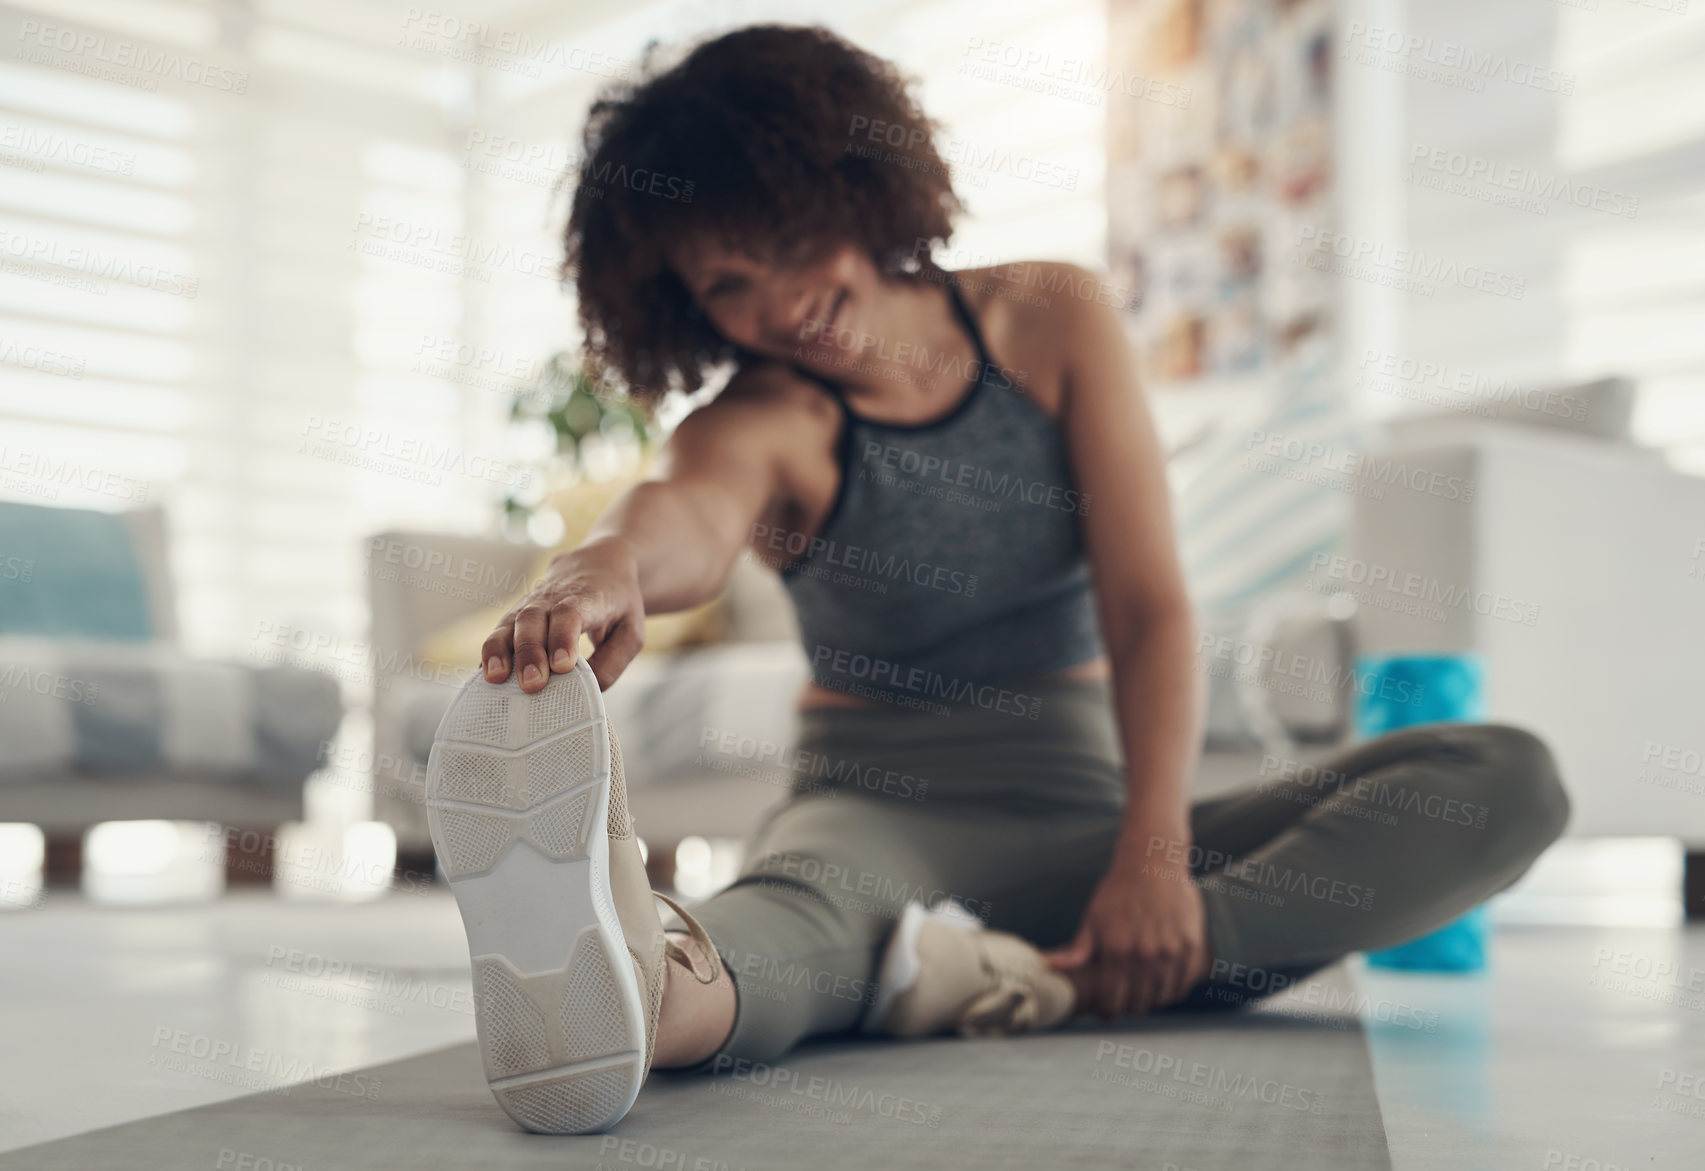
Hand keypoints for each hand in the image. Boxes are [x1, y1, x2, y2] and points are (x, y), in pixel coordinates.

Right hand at [481, 537, 643, 692]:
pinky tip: (485, 674)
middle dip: (530, 652)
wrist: (598, 564)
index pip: (570, 614)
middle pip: (534, 620)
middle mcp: (554, 597)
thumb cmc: (618, 602)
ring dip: (500, 650)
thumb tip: (589, 689)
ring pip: (509, 622)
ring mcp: (531, 603)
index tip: (562, 664)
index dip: (563, 637)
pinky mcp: (517, 614)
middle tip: (533, 683)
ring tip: (495, 678)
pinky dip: (490, 652)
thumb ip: (614, 661)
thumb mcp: (632, 630)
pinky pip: (498, 631)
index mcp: (588, 598)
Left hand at [1045, 839, 1208, 1018]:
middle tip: (1125, 1000)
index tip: (1106, 1009)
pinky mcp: (1190, 946)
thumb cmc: (1117, 891)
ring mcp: (1170, 952)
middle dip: (1128, 1007)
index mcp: (1116, 952)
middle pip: (1138, 1004)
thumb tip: (1049, 968)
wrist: (1152, 862)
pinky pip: (1182, 984)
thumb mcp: (1092, 919)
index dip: (1108, 1010)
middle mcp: (1144, 956)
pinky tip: (1161, 982)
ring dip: (1151, 1000)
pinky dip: (1172, 990)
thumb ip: (1077, 951)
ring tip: (1143, 991)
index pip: (1112, 1002)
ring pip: (1161, 998)